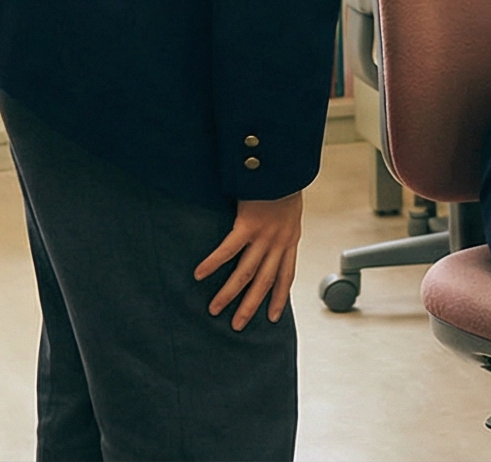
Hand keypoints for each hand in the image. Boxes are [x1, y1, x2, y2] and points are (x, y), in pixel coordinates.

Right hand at [195, 192, 304, 331]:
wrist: (286, 166)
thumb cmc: (286, 181)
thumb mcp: (290, 207)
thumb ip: (280, 224)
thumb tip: (269, 232)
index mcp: (290, 239)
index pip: (286, 276)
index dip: (279, 297)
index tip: (272, 317)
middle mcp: (279, 243)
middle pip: (264, 282)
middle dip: (250, 306)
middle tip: (237, 325)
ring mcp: (264, 236)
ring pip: (245, 273)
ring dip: (229, 293)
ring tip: (214, 309)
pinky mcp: (248, 225)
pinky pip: (228, 250)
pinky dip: (213, 263)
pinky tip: (199, 275)